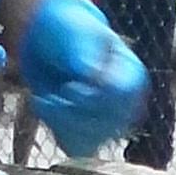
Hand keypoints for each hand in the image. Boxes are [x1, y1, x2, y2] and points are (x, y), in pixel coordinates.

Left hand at [15, 0, 149, 152]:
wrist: (46, 38)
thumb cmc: (66, 28)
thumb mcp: (76, 31)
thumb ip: (84, 51)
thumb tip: (92, 75)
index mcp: (132, 74)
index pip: (123, 100)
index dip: (95, 97)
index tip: (71, 85)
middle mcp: (124, 102)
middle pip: (108, 124)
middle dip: (74, 111)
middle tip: (55, 92)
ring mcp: (105, 120)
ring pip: (91, 139)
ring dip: (61, 120)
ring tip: (45, 98)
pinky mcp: (83, 130)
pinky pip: (74, 145)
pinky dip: (54, 128)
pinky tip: (44, 106)